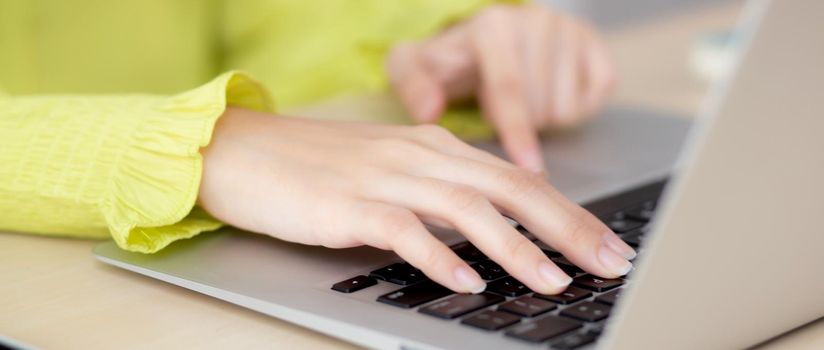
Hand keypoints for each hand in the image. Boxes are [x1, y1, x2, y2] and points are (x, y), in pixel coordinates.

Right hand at [199, 108, 634, 293]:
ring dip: (514, 246)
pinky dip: (438, 256)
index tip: (604, 245)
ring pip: (465, 207)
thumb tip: (490, 231)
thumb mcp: (391, 170)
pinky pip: (402, 229)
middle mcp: (418, 155)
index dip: (568, 212)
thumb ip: (440, 192)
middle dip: (565, 228)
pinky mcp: (346, 204)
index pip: (517, 177)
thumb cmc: (317, 167)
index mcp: (434, 146)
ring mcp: (382, 177)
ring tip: (550, 281)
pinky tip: (465, 281)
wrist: (242, 152)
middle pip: (508, 188)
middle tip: (605, 263)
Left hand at [387, 4, 615, 171]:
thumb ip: (413, 86)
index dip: (518, 134)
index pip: (509, 90)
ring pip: (567, 108)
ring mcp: (570, 31)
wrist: (484, 40)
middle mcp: (536, 21)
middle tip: (495, 109)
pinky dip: (573, 110)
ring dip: (542, 119)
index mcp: (492, 26)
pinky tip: (548, 95)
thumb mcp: (414, 67)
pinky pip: (595, 100)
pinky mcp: (595, 45)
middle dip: (518, 125)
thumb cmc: (450, 61)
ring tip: (520, 100)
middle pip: (539, 106)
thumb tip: (429, 110)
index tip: (528, 170)